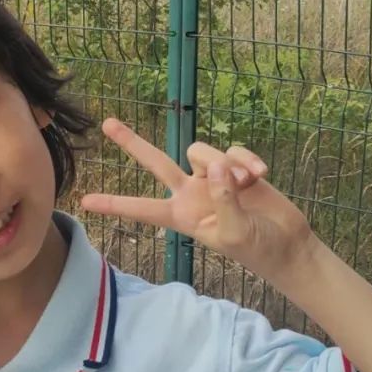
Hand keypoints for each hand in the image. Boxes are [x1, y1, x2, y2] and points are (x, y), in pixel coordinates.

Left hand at [81, 119, 316, 284]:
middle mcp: (190, 192)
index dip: (115, 204)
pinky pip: (233, 150)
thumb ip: (222, 200)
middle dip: (132, 143)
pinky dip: (246, 159)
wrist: (286, 242)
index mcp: (181, 216)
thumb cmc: (256, 247)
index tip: (85, 201)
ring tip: (248, 183)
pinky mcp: (235, 166)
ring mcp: (212, 177)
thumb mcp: (233, 232)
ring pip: (201, 151)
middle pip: (156, 162)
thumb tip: (213, 167)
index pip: (142, 208)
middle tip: (107, 123)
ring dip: (225, 163)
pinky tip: (261, 174)